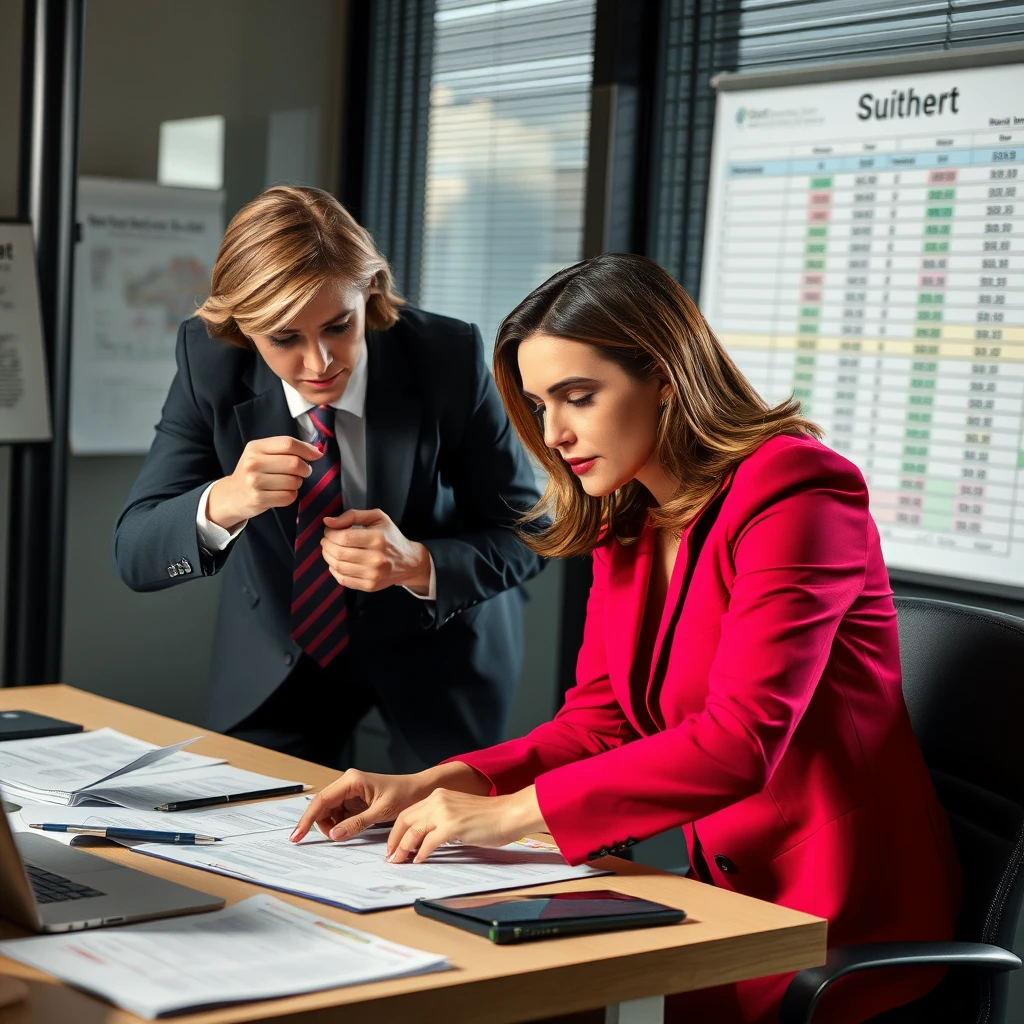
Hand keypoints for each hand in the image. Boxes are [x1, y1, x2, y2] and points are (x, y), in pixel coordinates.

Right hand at [207, 436, 321, 529]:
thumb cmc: (253, 472)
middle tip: (303, 472)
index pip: (288, 444)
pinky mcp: (259, 499)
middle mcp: (253, 463)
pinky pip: (289, 496)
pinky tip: (281, 493)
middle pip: (294, 463)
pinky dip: (290, 495)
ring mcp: (254, 482)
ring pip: (294, 481)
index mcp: (255, 447)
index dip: (307, 449)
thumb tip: (316, 451)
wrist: (232, 495)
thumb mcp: (261, 453)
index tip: (316, 455)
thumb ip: (285, 449)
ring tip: (287, 483)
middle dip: (305, 469)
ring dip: (297, 483)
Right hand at [289, 762, 489, 842]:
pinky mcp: (355, 800)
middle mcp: (347, 783)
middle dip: (323, 825)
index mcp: (351, 781)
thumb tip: (335, 834)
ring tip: (350, 832)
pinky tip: (352, 829)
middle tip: (335, 838)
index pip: (322, 801)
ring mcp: (350, 792)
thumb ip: (357, 823)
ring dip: (334, 826)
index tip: (296, 836)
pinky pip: (340, 815)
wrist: (421, 791)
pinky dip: (342, 825)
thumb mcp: (382, 811)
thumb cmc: (405, 795)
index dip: (307, 819)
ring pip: (330, 813)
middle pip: (323, 807)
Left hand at [321, 508, 431, 592]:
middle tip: (327, 540)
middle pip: (339, 552)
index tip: (330, 531)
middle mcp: (376, 558)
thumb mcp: (377, 518)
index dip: (330, 534)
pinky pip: (343, 580)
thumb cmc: (390, 537)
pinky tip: (337, 563)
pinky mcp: (370, 586)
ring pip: (339, 566)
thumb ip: (352, 515)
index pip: (344, 537)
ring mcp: (373, 574)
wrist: (408, 562)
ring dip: (328, 557)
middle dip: (327, 545)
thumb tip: (328, 521)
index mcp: (378, 538)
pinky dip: (334, 571)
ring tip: (330, 550)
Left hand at [386, 785, 544, 863]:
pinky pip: (428, 842)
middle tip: (391, 856)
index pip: (409, 812)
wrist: (509, 813)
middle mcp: (438, 800)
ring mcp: (444, 812)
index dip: (397, 830)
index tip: (393, 845)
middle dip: (394, 840)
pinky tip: (419, 861)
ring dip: (403, 849)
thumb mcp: (459, 812)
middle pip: (405, 820)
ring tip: (400, 861)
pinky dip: (420, 853)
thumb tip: (426, 839)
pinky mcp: (452, 826)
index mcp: (439, 796)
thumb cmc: (490, 816)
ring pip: (413, 831)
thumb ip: (442, 820)